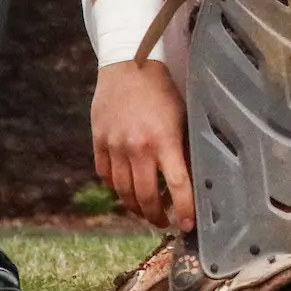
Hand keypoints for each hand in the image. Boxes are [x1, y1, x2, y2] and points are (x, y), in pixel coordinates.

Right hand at [91, 60, 194, 232]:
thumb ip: (183, 148)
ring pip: (122, 192)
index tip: (188, 225)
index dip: (184, 210)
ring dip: (135, 207)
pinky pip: (105, 176)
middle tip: (164, 222)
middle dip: (156, 216)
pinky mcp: (98, 142)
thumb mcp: (182, 116)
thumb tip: (192, 179)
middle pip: (145, 197)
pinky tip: (125, 190)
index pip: (177, 186)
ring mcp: (115, 146)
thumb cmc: (162, 90)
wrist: (128, 64)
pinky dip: (115, 188)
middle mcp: (137, 147)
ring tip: (145, 211)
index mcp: (164, 140)